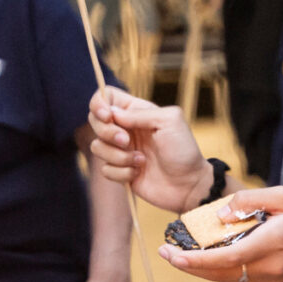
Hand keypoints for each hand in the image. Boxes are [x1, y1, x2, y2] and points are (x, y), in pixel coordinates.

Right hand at [87, 88, 217, 213]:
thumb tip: (112, 114)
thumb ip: (140, 113)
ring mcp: (121, 150)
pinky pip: (105, 169)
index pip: (107, 97)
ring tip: (141, 160)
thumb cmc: (183, 150)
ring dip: (118, 156)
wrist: (188, 184)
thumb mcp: (169, 121)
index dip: (99, 104)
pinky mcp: (120, 171)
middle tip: (127, 141)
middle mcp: (126, 128)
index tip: (107, 116)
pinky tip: (138, 172)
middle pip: (94, 121)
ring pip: (97, 147)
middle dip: (107, 132)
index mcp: (137, 111)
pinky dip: (121, 172)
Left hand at [156, 186, 282, 281]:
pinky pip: (237, 280)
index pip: (224, 258)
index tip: (171, 254)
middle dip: (187, 265)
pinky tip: (206, 259)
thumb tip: (220, 215)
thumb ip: (252, 201)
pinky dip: (218, 271)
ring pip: (225, 279)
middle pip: (217, 273)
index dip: (194, 260)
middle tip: (164, 252)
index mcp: (272, 244)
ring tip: (178, 255)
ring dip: (200, 270)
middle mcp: (268, 268)